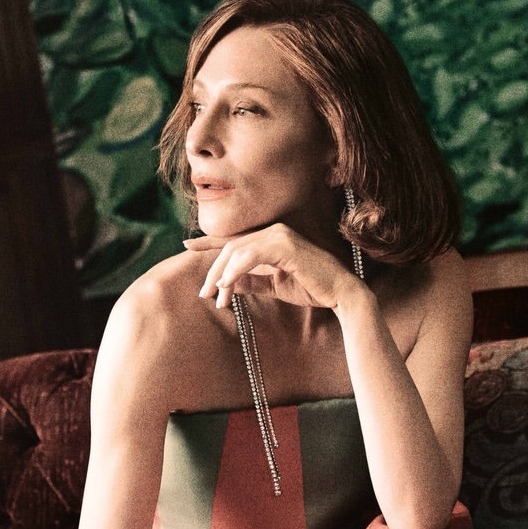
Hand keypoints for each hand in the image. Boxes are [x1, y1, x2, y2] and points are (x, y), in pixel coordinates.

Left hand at [183, 224, 362, 313]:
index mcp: (271, 238)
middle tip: (204, 294)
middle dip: (213, 271)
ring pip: (237, 252)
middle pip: (231, 247)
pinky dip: (236, 271)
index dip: (209, 242)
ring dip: (222, 276)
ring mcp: (280, 235)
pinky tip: (228, 285)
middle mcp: (274, 231)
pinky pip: (251, 256)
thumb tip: (229, 284)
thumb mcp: (275, 286)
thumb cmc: (312, 289)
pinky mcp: (285, 246)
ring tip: (216, 297)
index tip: (187, 246)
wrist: (340, 294)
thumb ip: (253, 282)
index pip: (235, 239)